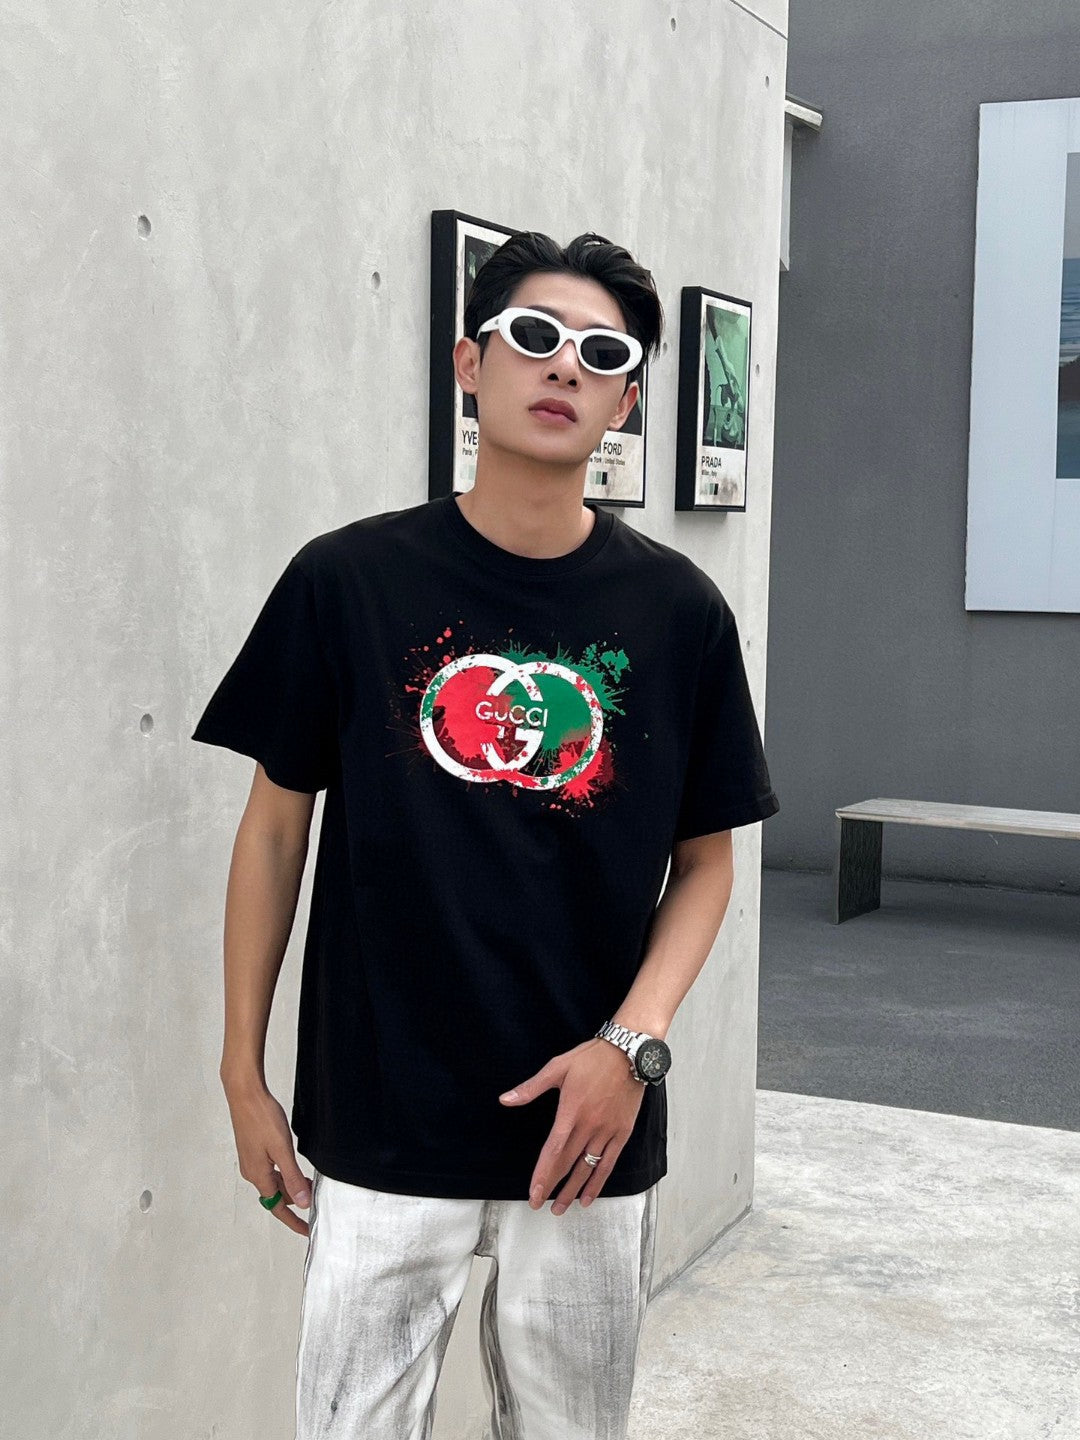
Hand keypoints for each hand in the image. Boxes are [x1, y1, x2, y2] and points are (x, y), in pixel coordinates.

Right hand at [221, 1074, 312, 1237]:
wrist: (245, 1095)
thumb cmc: (261, 1118)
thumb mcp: (282, 1150)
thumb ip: (292, 1177)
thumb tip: (301, 1202)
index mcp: (259, 1175)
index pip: (277, 1207)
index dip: (293, 1221)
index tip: (306, 1230)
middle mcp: (252, 1172)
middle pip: (275, 1196)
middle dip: (294, 1201)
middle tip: (314, 1201)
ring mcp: (251, 1161)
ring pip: (273, 1182)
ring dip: (289, 1186)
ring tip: (307, 1183)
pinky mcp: (252, 1151)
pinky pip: (269, 1171)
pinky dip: (283, 1174)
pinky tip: (292, 1167)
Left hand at [499, 1038, 645, 1214]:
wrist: (629, 1053)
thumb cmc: (592, 1058)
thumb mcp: (557, 1068)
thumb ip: (531, 1088)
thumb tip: (505, 1099)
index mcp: (571, 1112)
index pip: (553, 1151)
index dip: (543, 1175)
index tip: (534, 1193)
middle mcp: (589, 1126)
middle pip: (568, 1164)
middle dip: (552, 1187)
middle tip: (539, 1205)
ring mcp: (607, 1131)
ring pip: (587, 1168)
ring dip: (573, 1191)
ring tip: (561, 1208)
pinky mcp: (622, 1133)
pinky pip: (609, 1163)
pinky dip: (598, 1182)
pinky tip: (588, 1197)